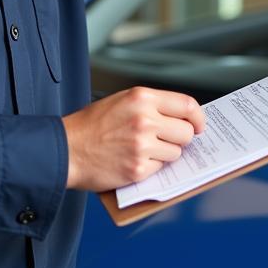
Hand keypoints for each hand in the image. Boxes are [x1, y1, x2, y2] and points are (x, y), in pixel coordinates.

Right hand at [61, 86, 206, 190]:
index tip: (200, 125)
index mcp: (142, 98)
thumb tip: (181, 116)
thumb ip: (152, 105)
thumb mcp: (123, 100)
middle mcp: (145, 120)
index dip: (198, 117)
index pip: (187, 105)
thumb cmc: (92, 124)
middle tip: (169, 140)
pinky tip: (133, 160)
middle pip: (187, 132)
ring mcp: (142, 146)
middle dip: (181, 138)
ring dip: (165, 154)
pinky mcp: (138, 169)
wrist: (67, 149)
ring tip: (144, 149)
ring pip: (176, 153)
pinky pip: (160, 169)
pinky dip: (151, 167)